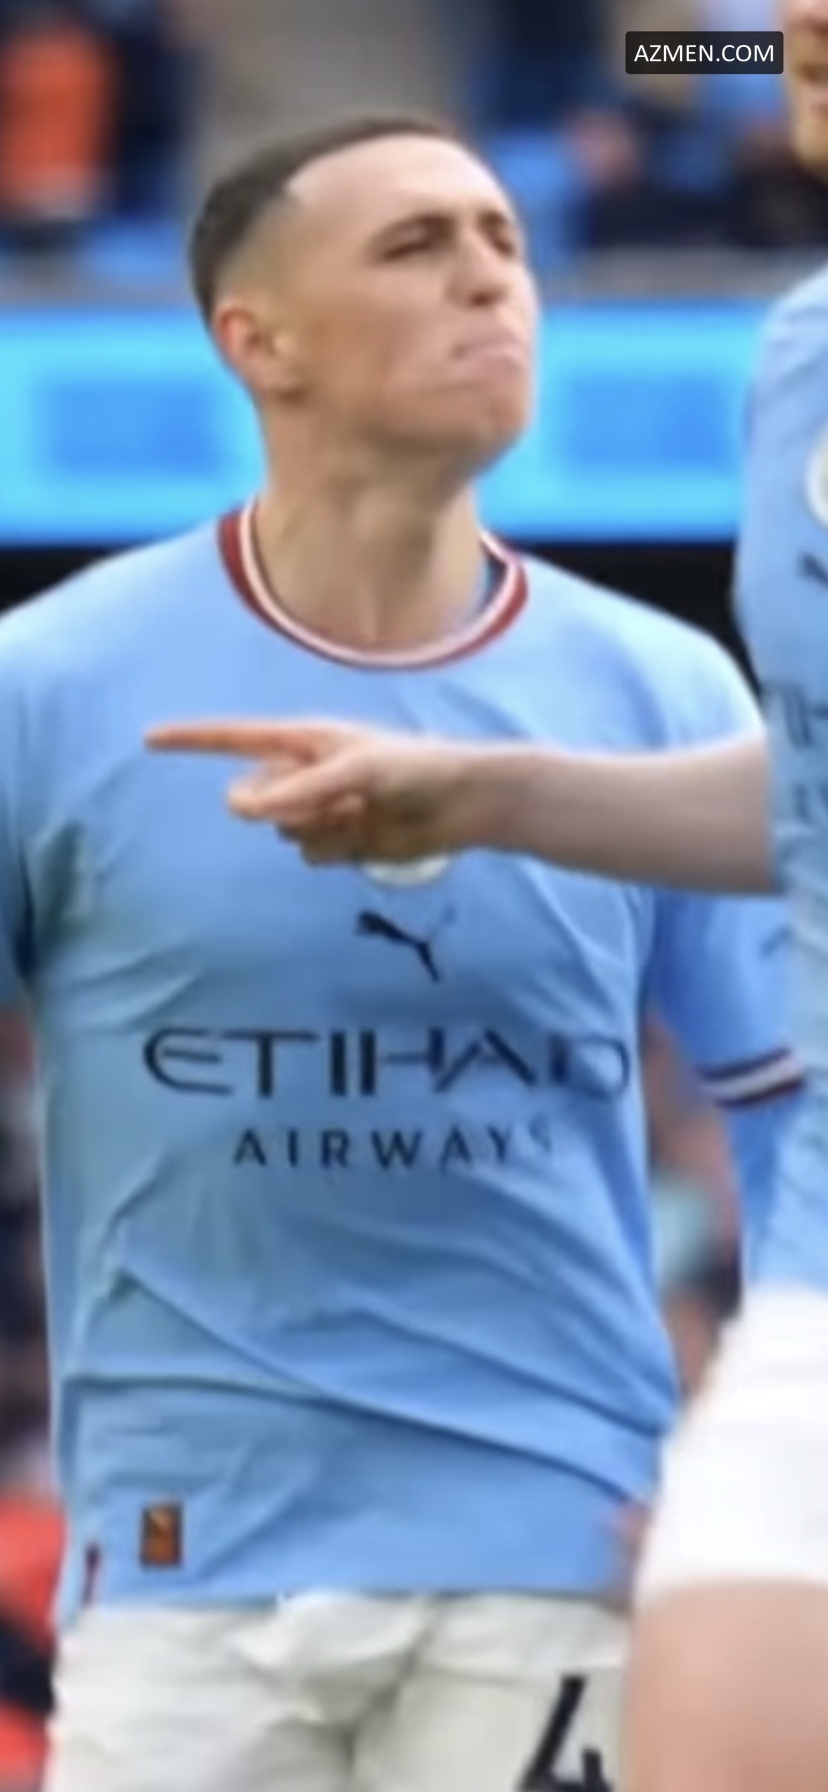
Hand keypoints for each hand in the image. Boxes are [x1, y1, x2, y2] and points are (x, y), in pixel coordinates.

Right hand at [145, 718, 480, 864]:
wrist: (460, 804)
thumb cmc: (412, 769)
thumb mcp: (353, 771)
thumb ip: (296, 789)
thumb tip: (238, 807)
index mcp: (303, 740)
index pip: (233, 739)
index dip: (192, 740)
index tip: (150, 738)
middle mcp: (303, 774)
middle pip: (254, 799)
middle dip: (283, 805)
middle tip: (333, 799)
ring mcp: (318, 810)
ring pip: (283, 832)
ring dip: (319, 829)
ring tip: (364, 814)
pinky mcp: (337, 843)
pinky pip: (310, 855)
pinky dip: (337, 850)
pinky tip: (371, 835)